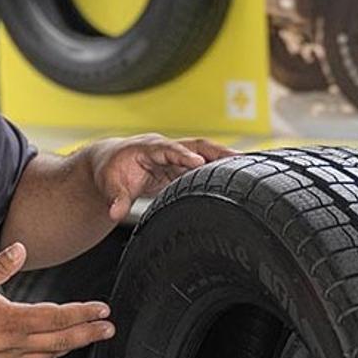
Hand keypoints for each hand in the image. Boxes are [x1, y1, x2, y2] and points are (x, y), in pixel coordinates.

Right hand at [0, 243, 113, 357]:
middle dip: (87, 333)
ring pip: (46, 355)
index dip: (83, 313)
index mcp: (10, 321)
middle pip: (60, 340)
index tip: (102, 310)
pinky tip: (51, 355)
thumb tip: (21, 249)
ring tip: (87, 339)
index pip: (57, 316)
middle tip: (108, 329)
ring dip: (71, 347)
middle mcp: (11, 344)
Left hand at [91, 134, 238, 220]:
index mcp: (148, 148)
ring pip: (204, 154)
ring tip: (248, 167)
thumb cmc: (110, 170)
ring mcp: (176, 157)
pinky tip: (235, 177)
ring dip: (223, 159)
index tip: (198, 162)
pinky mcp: (181, 167)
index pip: (168, 149)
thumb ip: (115, 198)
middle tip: (238, 158)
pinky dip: (218, 169)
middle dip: (215, 150)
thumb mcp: (109, 185)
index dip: (183, 155)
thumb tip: (115, 213)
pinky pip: (203, 165)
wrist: (111, 163)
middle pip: (195, 145)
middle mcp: (166, 149)